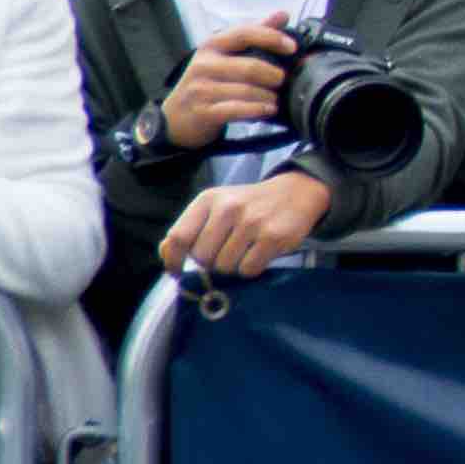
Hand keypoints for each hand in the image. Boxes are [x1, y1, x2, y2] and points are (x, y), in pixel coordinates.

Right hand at [156, 18, 295, 162]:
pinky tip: (268, 110)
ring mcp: (201, 89)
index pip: (244, 33)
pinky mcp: (203, 112)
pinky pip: (237, 110)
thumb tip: (283, 14)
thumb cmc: (207, 81)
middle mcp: (204, 65)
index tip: (292, 47)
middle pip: (250, 67)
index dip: (271, 37)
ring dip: (268, 96)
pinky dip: (257, 110)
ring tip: (275, 99)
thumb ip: (253, 35)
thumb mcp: (224, 54)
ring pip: (246, 90)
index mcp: (212, 46)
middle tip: (283, 81)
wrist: (176, 117)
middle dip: (274, 75)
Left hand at [163, 165, 334, 284]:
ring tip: (243, 253)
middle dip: (209, 264)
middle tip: (223, 256)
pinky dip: (251, 269)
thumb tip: (167, 254)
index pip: (178, 237)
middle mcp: (228, 208)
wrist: (297, 192)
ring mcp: (252, 222)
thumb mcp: (216, 207)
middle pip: (201, 257)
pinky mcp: (273, 236)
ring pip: (224, 266)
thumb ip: (189, 229)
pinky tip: (258, 255)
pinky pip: (248, 269)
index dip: (174, 261)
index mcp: (208, 200)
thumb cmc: (249, 205)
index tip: (178, 272)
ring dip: (232, 267)